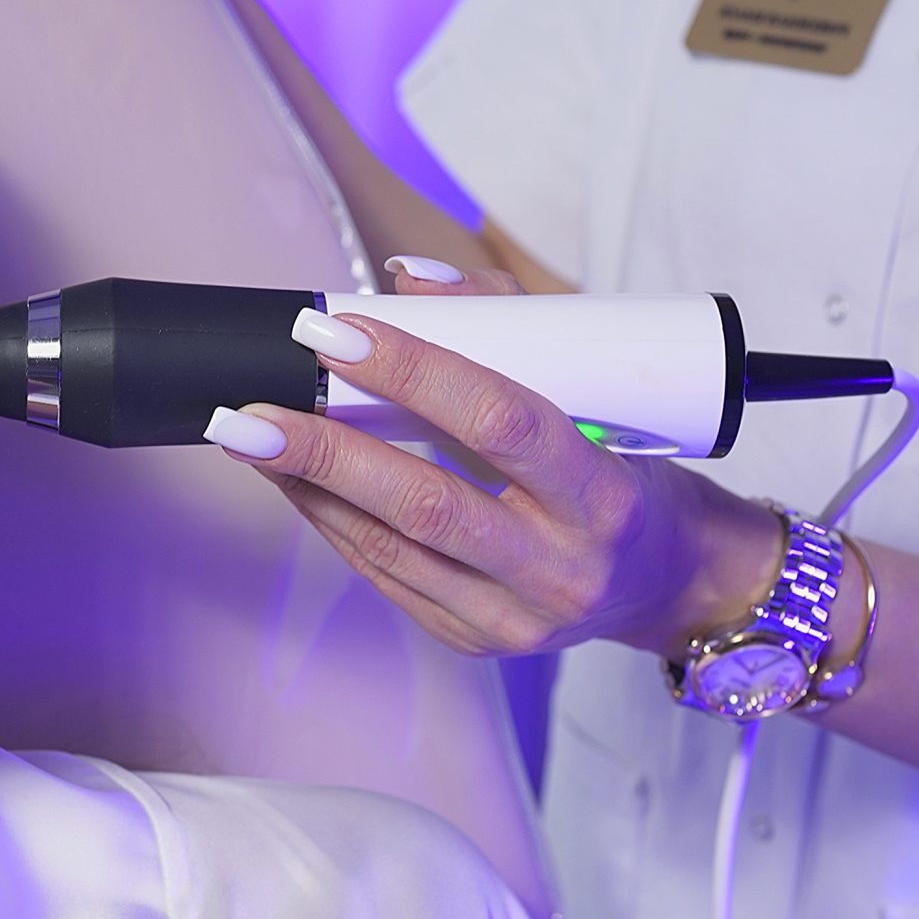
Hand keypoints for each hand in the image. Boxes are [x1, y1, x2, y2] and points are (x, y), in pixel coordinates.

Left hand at [209, 263, 786, 657]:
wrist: (668, 583)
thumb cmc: (628, 470)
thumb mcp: (600, 391)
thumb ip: (510, 322)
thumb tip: (406, 278)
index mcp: (603, 496)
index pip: (500, 423)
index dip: (414, 373)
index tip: (337, 333)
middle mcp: (561, 568)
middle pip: (426, 503)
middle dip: (325, 451)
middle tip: (250, 409)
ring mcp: (513, 618)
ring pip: (391, 547)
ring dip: (309, 487)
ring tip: (250, 435)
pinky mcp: (474, 640)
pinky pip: (386, 576)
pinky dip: (332, 522)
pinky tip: (295, 482)